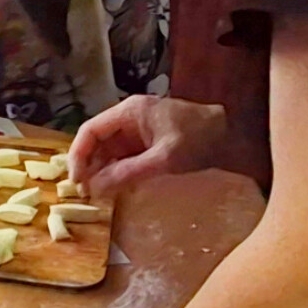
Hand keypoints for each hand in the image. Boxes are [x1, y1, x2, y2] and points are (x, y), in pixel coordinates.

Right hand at [68, 95, 232, 196]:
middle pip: (96, 141)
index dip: (78, 155)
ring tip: (96, 195)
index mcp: (129, 112)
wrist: (231, 136)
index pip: (90, 130)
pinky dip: (115, 173)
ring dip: (100, 172)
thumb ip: (129, 172)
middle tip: (84, 193)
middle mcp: (128, 119)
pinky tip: (112, 189)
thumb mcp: (164, 158)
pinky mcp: (147, 145)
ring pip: (108, 152)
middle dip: (87, 166)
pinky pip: (122, 158)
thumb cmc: (198, 139)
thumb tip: (97, 188)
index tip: (76, 180)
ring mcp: (137, 132)